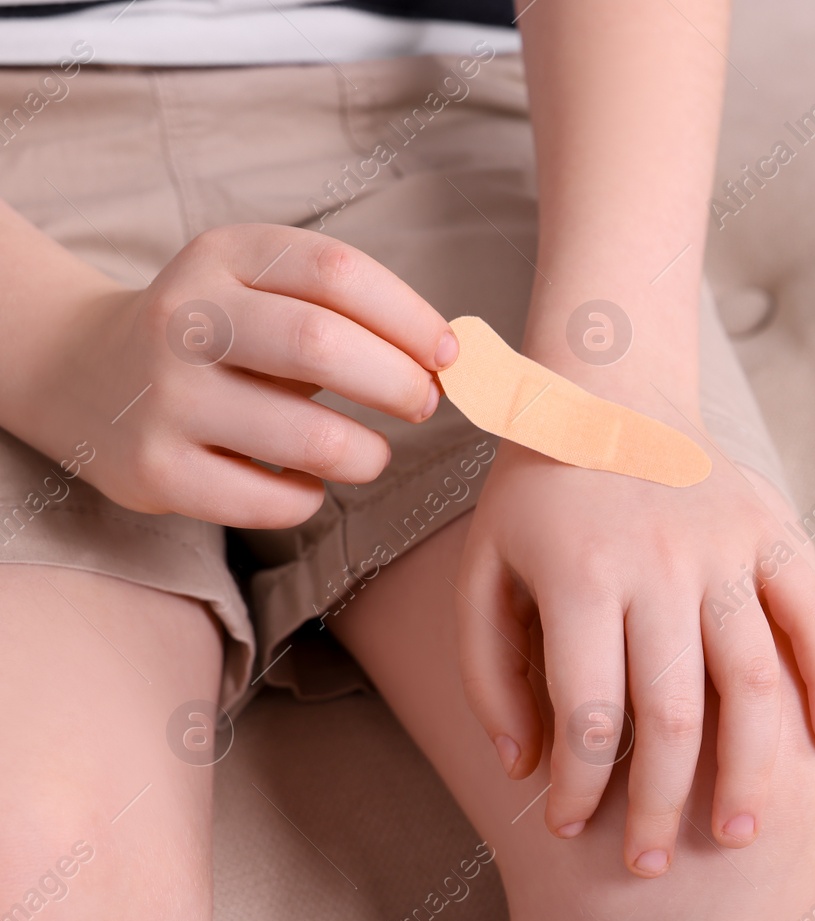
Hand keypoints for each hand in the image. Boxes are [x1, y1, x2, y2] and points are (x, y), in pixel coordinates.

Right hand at [6, 223, 455, 527]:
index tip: (451, 353)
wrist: (87, 374)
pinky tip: (308, 484)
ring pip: (306, 436)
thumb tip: (457, 362)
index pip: (337, 272)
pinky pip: (270, 500)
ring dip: (366, 453)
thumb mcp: (265, 291)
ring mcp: (165, 396)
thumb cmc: (222, 336)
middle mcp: (185, 318)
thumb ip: (350, 313)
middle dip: (399, 382)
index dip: (411, 316)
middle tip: (425, 403)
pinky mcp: (155, 471)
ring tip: (372, 453)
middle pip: (322, 345)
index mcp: (224, 257)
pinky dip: (310, 498)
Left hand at [454, 410, 814, 877]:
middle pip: (674, 714)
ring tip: (739, 835)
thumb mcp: (481, 571)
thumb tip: (527, 768)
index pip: (590, 714)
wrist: (605, 386)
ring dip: (749, 770)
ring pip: (754, 681)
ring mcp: (727, 544)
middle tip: (651, 866)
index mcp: (579, 575)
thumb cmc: (532, 497)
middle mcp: (659, 562)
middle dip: (659, 805)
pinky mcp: (774, 529)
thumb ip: (490, 672)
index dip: (581, 787)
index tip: (570, 830)